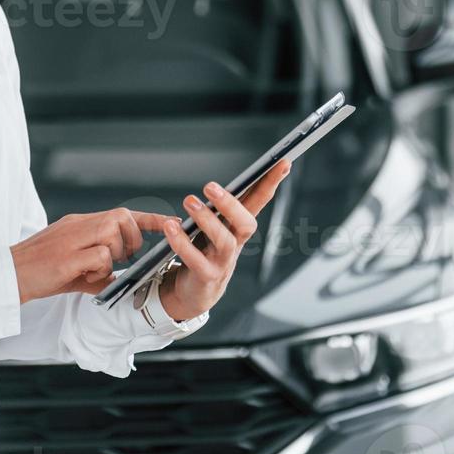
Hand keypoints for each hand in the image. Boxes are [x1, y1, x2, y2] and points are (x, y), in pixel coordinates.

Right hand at [10, 208, 175, 303]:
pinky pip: (98, 256)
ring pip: (111, 233)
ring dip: (113, 254)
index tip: (171, 223)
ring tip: (95, 269)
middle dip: (131, 238)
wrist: (7, 276)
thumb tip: (121, 278)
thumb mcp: (74, 268)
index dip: (149, 220)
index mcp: (81, 224)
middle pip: (121, 217)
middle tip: (122, 257)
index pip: (122, 214)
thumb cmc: (40, 272)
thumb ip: (98, 268)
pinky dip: (99, 269)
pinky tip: (84, 276)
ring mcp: (71, 238)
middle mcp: (78, 225)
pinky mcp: (66, 256)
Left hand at [158, 159, 292, 321]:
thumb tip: (219, 184)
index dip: (271, 182)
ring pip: (223, 241)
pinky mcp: (206, 276)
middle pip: (246, 224)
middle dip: (231, 204)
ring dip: (206, 220)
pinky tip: (170, 226)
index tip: (283, 161)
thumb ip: (220, 208)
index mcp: (238, 226)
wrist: (195, 292)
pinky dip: (182, 243)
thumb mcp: (215, 225)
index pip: (259, 201)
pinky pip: (195, 260)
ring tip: (189, 201)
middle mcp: (235, 243)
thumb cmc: (204, 250)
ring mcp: (223, 262)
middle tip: (210, 186)